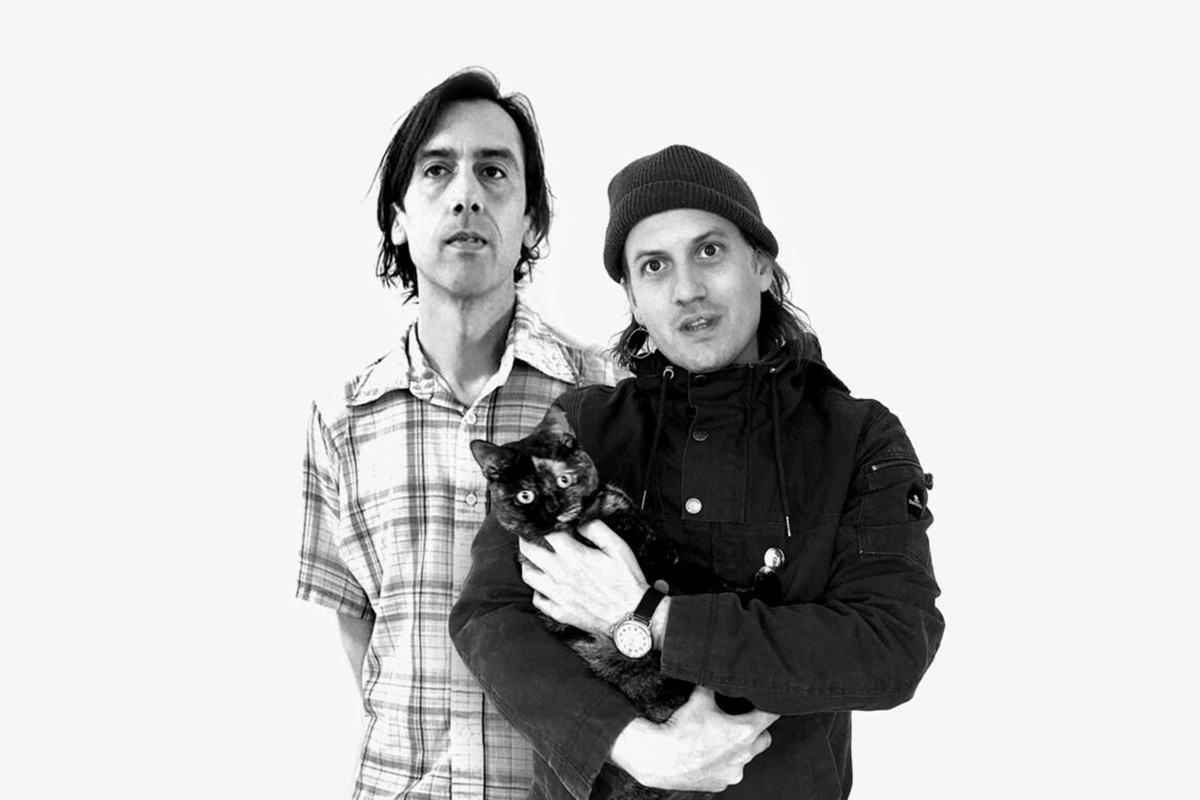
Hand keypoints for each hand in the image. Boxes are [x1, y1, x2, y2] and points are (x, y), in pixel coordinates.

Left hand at [518, 520, 647, 636]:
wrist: (632, 616)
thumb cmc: (627, 582)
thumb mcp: (618, 548)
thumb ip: (597, 529)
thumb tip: (580, 522)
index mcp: (574, 556)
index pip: (545, 533)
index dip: (540, 524)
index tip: (542, 521)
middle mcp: (561, 574)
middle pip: (529, 551)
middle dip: (525, 539)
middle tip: (528, 535)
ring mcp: (557, 595)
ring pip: (528, 575)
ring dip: (527, 563)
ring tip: (533, 558)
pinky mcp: (559, 612)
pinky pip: (537, 599)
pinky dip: (537, 590)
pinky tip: (545, 585)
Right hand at [609, 686, 777, 791]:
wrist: (659, 758)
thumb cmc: (680, 729)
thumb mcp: (699, 699)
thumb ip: (714, 685)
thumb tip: (717, 673)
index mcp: (744, 731)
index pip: (771, 715)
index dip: (769, 706)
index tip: (767, 702)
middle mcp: (744, 754)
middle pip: (764, 738)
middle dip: (756, 729)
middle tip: (740, 720)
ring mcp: (734, 772)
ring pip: (746, 756)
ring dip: (738, 747)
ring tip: (719, 738)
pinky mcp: (721, 783)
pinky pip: (730, 770)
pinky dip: (723, 763)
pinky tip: (708, 754)